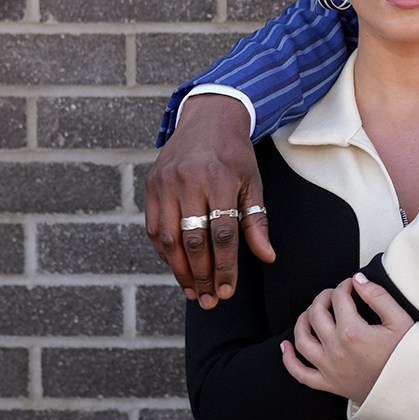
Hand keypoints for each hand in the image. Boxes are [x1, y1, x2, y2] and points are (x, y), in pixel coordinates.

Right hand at [144, 93, 274, 308]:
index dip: (224, 266)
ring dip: (180, 270)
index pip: (222, 234)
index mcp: (219, 179)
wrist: (208, 119)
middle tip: (209, 300)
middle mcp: (188, 181)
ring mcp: (165, 184)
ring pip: (169, 239)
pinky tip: (177, 268)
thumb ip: (256, 220)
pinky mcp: (150, 186)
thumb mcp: (252, 182)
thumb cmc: (235, 155)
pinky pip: (153, 228)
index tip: (227, 290)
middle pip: (192, 240)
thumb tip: (267, 256)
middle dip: (201, 275)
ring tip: (193, 292)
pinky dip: (164, 253)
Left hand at [281, 274, 413, 402]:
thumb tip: (358, 279)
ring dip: (303, 320)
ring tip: (312, 311)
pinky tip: (285, 347)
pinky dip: (289, 360)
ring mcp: (330, 368)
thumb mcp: (400, 320)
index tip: (352, 284)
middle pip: (316, 314)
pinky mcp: (329, 384)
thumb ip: (377, 296)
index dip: (345, 285)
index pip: (339, 298)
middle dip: (324, 297)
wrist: (410, 389)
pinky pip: (300, 373)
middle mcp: (336, 350)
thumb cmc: (407, 357)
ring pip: (302, 339)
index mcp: (353, 333)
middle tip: (335, 294)